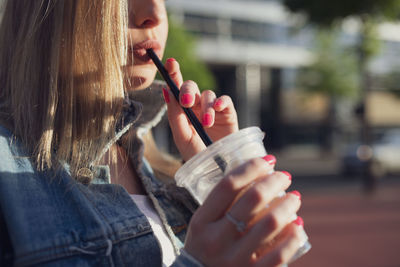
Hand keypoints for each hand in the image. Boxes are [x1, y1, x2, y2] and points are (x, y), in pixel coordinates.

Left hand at [163, 58, 237, 160]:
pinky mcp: (228, 113)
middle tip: (186, 103)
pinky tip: (218, 109)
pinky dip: (221, 102)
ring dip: (206, 107)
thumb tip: (166, 91)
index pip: (176, 89)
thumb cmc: (197, 155)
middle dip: (187, 91)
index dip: (173, 74)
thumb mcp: (182, 137)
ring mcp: (213, 109)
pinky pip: (225, 100)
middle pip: (191, 87)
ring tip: (206, 123)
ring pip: (208, 95)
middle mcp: (197, 107)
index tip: (170, 63)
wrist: (217, 169)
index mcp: (183, 111)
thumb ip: (175, 115)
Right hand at [183, 157, 305, 266]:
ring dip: (288, 205)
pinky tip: (298, 225)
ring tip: (294, 197)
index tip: (268, 161)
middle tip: (284, 176)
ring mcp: (234, 260)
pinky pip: (280, 254)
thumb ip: (220, 201)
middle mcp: (216, 239)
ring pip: (270, 223)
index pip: (228, 185)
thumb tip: (247, 170)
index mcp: (202, 222)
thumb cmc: (205, 247)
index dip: (251, 168)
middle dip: (274, 181)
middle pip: (252, 199)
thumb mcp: (202, 223)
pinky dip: (293, 236)